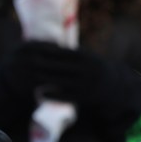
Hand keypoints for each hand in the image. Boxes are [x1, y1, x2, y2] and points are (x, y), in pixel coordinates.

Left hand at [13, 42, 128, 119]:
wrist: (114, 86)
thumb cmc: (94, 68)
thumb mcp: (86, 57)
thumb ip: (71, 52)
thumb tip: (49, 44)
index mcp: (86, 57)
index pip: (62, 53)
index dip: (46, 52)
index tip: (32, 51)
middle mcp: (86, 69)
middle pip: (59, 67)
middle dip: (42, 66)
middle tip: (26, 64)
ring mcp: (85, 83)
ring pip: (60, 81)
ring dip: (44, 80)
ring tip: (29, 78)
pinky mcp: (84, 96)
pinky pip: (65, 96)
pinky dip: (52, 95)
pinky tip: (40, 93)